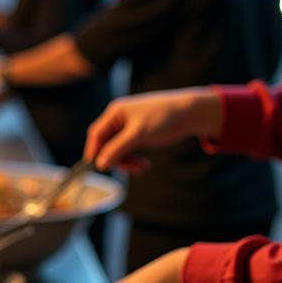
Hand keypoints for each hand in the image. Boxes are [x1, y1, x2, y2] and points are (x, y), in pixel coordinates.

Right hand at [84, 89, 222, 172]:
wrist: (188, 113)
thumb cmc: (163, 118)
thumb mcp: (138, 135)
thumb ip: (117, 149)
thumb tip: (100, 164)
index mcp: (115, 112)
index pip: (96, 133)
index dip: (94, 151)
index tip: (96, 168)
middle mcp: (119, 118)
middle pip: (106, 144)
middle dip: (118, 159)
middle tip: (132, 170)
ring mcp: (128, 126)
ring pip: (118, 150)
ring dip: (127, 161)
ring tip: (142, 168)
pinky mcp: (137, 133)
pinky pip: (128, 150)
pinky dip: (134, 159)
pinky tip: (144, 165)